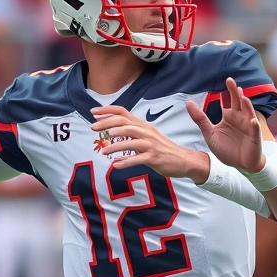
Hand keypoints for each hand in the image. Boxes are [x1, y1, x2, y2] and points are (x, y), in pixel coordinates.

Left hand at [91, 106, 209, 180]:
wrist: (183, 160)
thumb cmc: (162, 148)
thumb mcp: (147, 136)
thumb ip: (132, 131)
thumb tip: (112, 129)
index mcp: (143, 125)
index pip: (123, 112)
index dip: (107, 110)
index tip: (93, 112)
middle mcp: (146, 132)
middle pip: (124, 123)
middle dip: (107, 124)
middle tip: (93, 128)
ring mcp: (151, 145)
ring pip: (131, 141)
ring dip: (115, 145)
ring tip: (104, 151)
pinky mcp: (154, 158)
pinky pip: (138, 159)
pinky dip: (126, 162)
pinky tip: (116, 165)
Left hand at [185, 77, 264, 172]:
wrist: (239, 166)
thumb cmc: (227, 150)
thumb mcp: (210, 134)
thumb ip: (200, 119)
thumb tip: (188, 103)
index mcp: (229, 115)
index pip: (226, 100)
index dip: (224, 92)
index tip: (221, 80)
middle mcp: (239, 117)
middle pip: (237, 101)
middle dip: (234, 91)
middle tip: (229, 80)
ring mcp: (248, 126)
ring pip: (248, 112)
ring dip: (246, 104)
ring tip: (242, 96)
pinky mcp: (254, 137)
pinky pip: (254, 130)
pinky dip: (254, 125)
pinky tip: (252, 121)